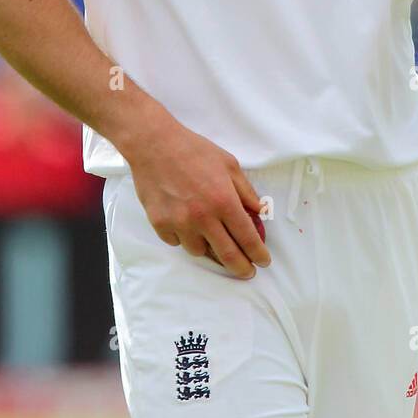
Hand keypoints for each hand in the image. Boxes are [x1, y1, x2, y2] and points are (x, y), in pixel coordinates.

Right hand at [125, 112, 270, 277]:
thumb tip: (261, 211)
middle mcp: (202, 217)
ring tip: (211, 237)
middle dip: (241, 267)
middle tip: (247, 272)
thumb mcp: (229, 165)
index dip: (258, 253)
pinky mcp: (160, 224)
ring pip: (199, 251)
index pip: (247, 237)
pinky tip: (187, 225)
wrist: (155, 145)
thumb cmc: (194, 151)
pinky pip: (177, 242)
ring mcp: (179, 223)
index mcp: (223, 201)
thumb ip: (246, 191)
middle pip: (227, 254)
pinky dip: (184, 238)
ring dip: (209, 248)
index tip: (263, 261)